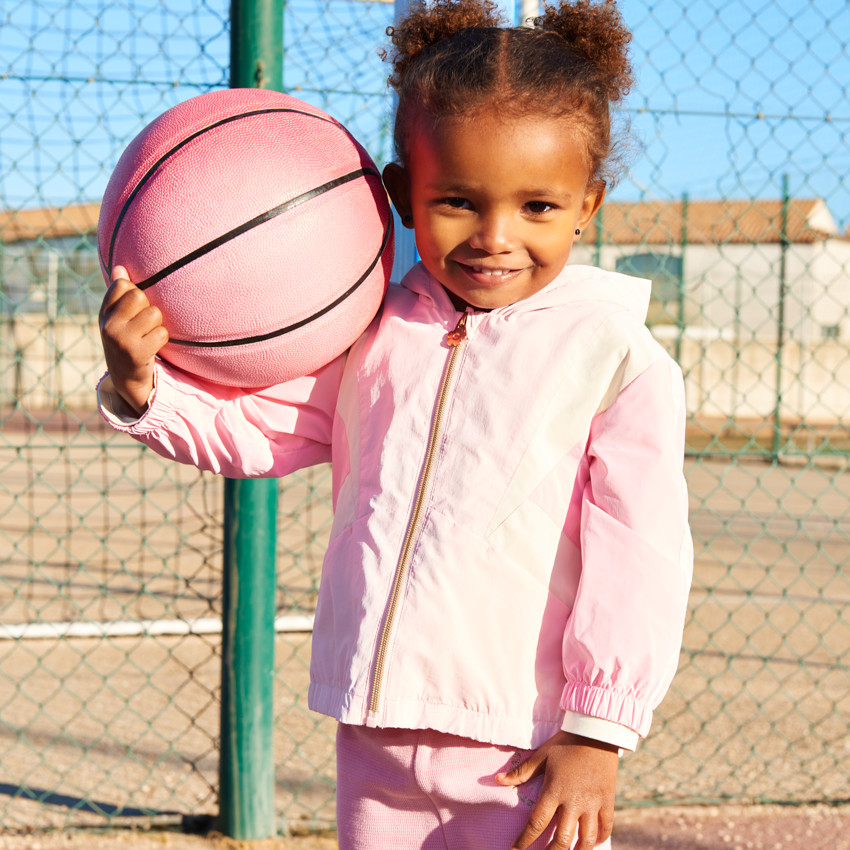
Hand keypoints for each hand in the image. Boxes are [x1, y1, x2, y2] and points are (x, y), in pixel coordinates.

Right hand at [99, 266, 168, 415]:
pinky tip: (152, 346)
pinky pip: (161, 333)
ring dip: (157, 324)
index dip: (135, 293)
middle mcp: (108, 325)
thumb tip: (121, 267)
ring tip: (148, 336)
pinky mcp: (136, 353)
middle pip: (139, 295)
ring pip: (153, 313)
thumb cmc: (125, 340)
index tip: (133, 310)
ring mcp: (121, 339)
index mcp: (104, 312)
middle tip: (144, 325)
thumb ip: (120, 294)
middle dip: (148, 307)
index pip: (122, 284)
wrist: (126, 378)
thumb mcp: (118, 318)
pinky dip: (161, 338)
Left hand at [496, 731, 619, 849]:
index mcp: (554, 791)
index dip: (524, 841)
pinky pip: (605, 828)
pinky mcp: (608, 801)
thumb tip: (497, 780)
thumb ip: (521, 772)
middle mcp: (574, 802)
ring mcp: (593, 804)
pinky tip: (591, 843)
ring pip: (586, 840)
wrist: (596, 731)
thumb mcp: (542, 755)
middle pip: (562, 840)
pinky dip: (599, 839)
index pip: (536, 823)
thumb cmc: (566, 743)